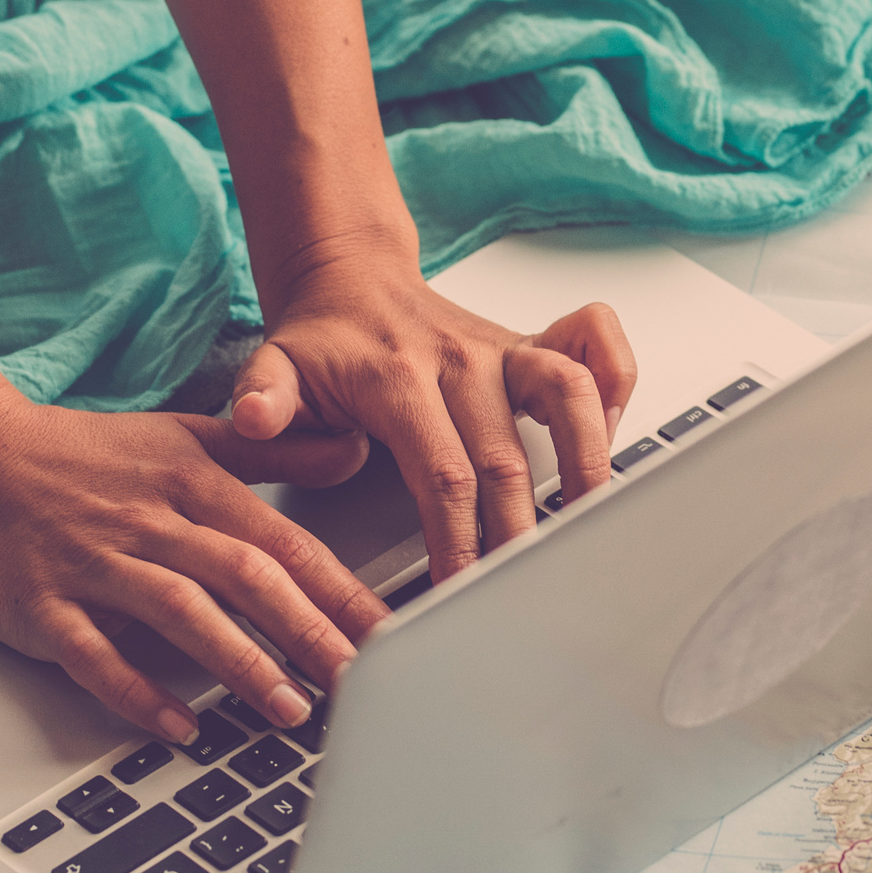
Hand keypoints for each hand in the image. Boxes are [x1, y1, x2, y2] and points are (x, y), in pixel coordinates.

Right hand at [0, 389, 387, 743]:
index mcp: (194, 484)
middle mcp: (152, 523)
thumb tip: (356, 449)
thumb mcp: (186, 436)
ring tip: (289, 709)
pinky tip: (178, 724)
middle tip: (361, 680)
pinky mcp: (43, 604)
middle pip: (244, 577)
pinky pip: (95, 655)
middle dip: (307, 631)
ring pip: (180, 613)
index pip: (283, 542)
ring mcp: (96, 564)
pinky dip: (137, 690)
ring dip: (238, 662)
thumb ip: (274, 450)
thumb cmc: (83, 455)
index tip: (391, 634)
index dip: (340, 590)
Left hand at [229, 251, 638, 580]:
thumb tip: (253, 418)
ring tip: (593, 530)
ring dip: (589, 464)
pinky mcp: (532, 343)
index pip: (443, 473)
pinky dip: (618, 383)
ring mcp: (503, 349)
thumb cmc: (322, 341)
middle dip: (520, 535)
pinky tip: (612, 438)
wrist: (350, 279)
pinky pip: (595, 345)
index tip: (459, 592)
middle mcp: (462, 359)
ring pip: (570, 395)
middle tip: (523, 594)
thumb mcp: (273, 366)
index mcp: (399, 376)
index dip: (460, 540)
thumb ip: (261, 396)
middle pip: (507, 458)